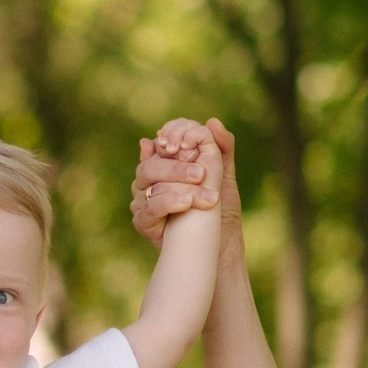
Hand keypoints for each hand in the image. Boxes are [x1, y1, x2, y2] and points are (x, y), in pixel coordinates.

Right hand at [132, 116, 234, 242]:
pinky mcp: (142, 221)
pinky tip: (187, 202)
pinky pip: (149, 206)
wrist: (218, 245)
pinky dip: (169, 201)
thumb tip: (211, 122)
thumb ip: (221, 147)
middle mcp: (151, 177)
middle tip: (202, 173)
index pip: (164, 137)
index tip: (192, 143)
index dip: (174, 134)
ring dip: (177, 182)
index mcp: (167, 161)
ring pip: (148, 179)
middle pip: (152, 160)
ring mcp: (143, 198)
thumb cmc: (220, 209)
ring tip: (204, 193)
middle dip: (177, 164)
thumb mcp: (224, 174)